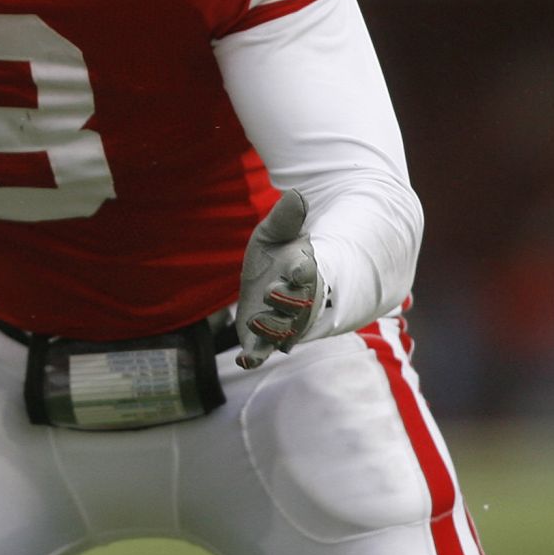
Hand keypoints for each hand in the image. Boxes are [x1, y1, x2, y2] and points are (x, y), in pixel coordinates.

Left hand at [235, 189, 323, 368]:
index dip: (305, 270)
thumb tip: (297, 193)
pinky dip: (255, 357)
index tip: (301, 264)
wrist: (271, 276)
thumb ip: (286, 217)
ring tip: (256, 322)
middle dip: (288, 301)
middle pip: (298, 305)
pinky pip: (261, 350)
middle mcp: (297, 301)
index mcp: (304, 272)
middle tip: (273, 292)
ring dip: (272, 328)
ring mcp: (282, 321)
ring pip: (282, 330)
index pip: (309, 273)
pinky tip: (244, 361)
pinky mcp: (262, 336)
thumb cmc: (278, 252)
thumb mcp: (276, 231)